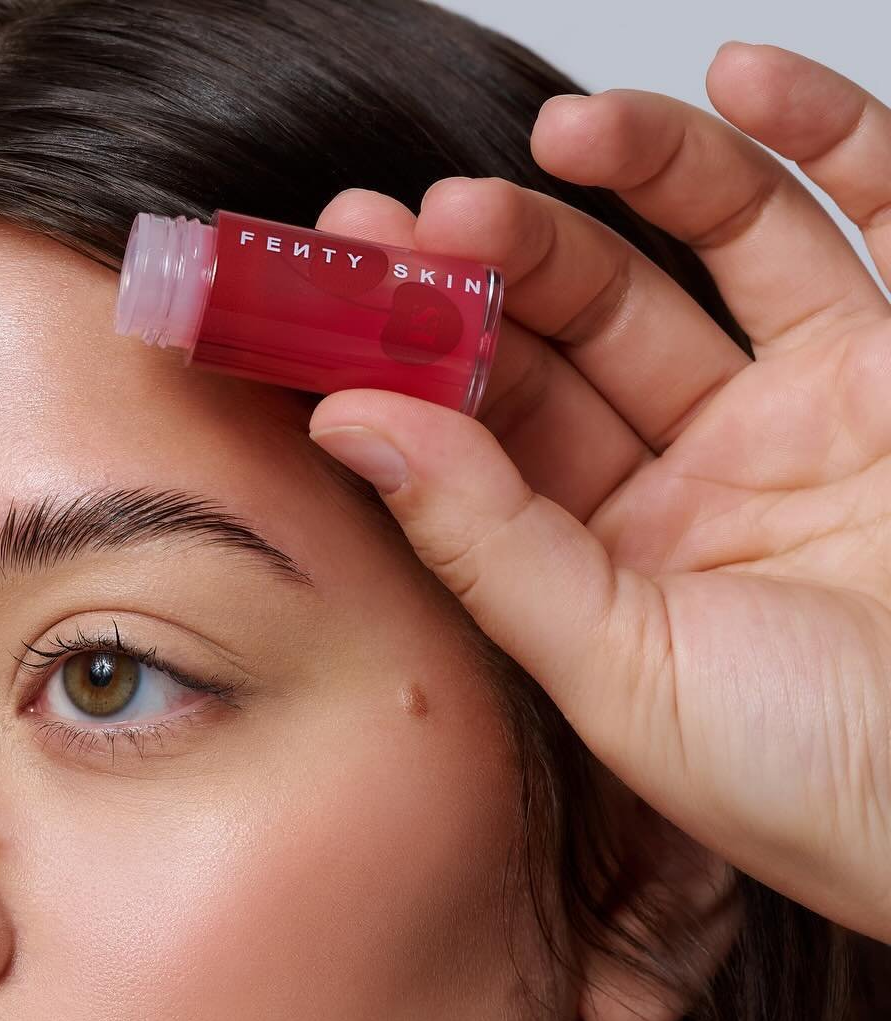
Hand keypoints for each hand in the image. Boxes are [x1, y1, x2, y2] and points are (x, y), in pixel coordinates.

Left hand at [307, 41, 890, 944]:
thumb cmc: (801, 777)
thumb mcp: (613, 668)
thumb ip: (485, 543)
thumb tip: (347, 420)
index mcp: (612, 557)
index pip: (498, 422)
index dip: (422, 348)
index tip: (344, 280)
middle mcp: (704, 472)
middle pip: (587, 322)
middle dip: (504, 259)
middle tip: (431, 216)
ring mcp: (811, 408)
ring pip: (711, 245)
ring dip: (635, 175)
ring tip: (559, 136)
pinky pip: (873, 213)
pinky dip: (817, 134)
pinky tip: (737, 81)